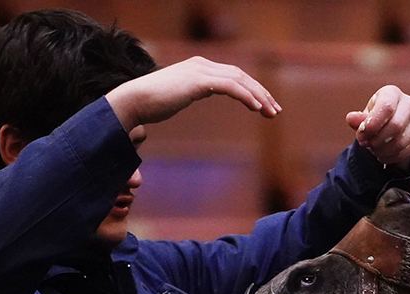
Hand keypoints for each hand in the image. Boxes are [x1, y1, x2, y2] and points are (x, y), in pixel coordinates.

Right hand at [105, 56, 280, 131]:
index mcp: (198, 67)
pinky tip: (256, 108)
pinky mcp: (198, 81)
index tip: (265, 106)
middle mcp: (202, 64)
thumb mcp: (177, 94)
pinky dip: (245, 96)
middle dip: (261, 93)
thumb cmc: (151, 103)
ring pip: (239, 80)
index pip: (233, 75)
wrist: (134, 101)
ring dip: (258, 96)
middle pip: (240, 76)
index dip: (252, 90)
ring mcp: (200, 70)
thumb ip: (190, 91)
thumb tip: (195, 95)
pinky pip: (229, 87)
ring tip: (270, 112)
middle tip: (275, 111)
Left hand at [345, 85, 409, 169]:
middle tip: (366, 144)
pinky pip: (406, 152)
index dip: (372, 125)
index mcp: (393, 93)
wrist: (390, 128)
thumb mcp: (364, 118)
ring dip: (382, 150)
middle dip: (377, 139)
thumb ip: (358, 120)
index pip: (387, 107)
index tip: (361, 135)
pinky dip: (391, 157)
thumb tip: (351, 118)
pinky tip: (382, 155)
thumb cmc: (374, 119)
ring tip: (373, 149)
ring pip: (401, 142)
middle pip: (396, 126)